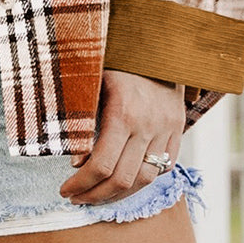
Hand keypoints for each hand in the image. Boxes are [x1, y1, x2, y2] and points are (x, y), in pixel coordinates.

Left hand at [60, 69, 185, 205]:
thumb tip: (77, 163)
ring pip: (146, 178)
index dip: (81, 184)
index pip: (101, 164)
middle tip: (77, 199)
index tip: (66, 190)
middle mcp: (148, 124)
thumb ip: (83, 122)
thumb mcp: (92, 85)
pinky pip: (165, 166)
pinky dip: (144, 179)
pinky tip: (125, 180)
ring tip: (98, 196)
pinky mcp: (178, 127)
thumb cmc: (115, 61)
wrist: (154, 43)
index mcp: (122, 112)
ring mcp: (167, 127)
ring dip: (120, 194)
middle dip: (96, 195)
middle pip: (123, 179)